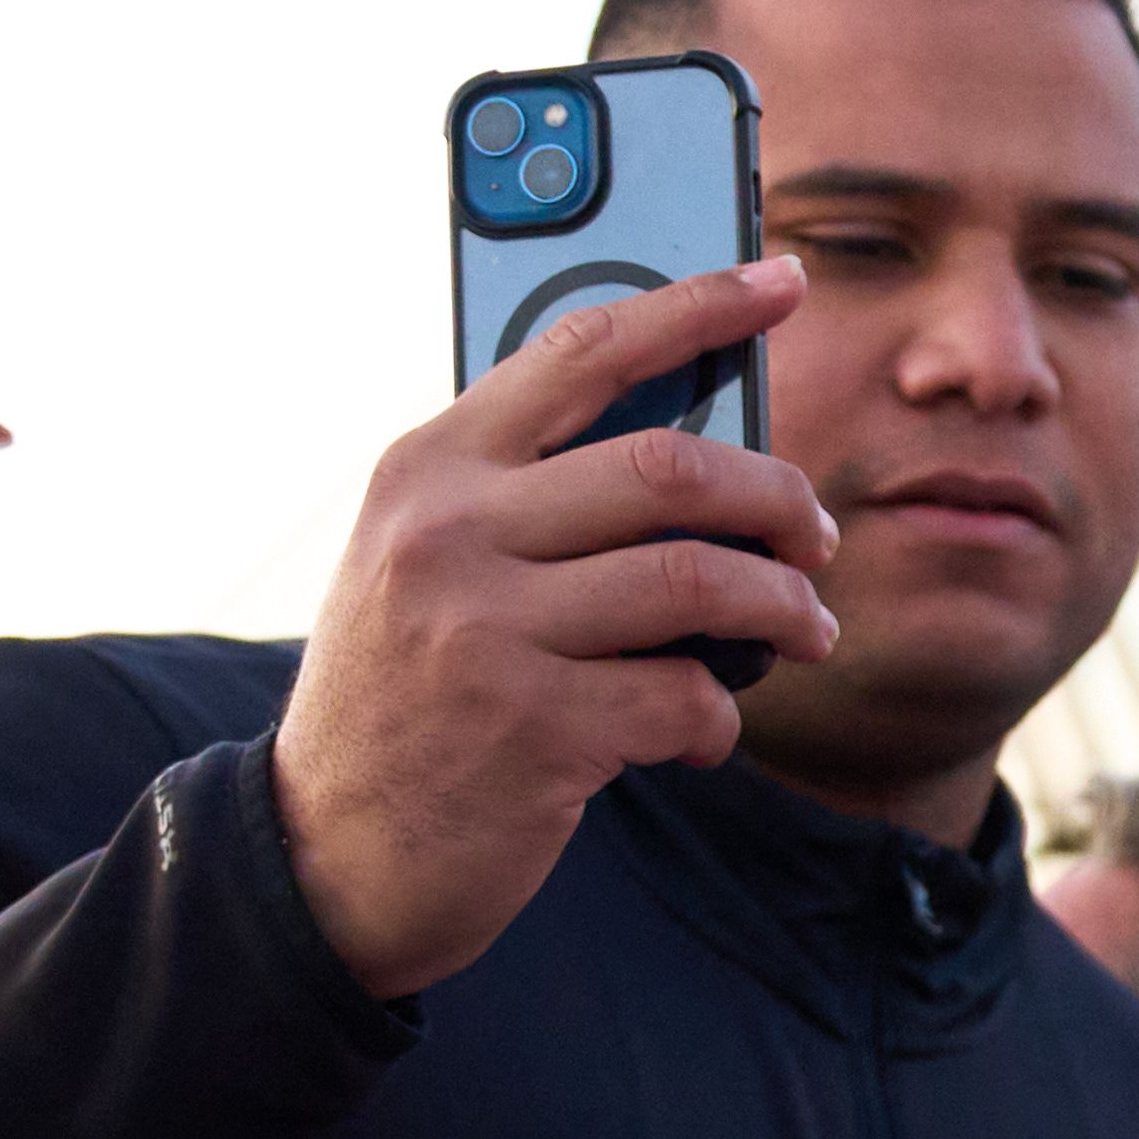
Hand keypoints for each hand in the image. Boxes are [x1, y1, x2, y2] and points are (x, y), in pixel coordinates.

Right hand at [274, 260, 844, 996]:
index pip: (582, 349)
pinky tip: (704, 731)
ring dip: (780, 608)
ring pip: (697, 581)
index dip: (698, 307)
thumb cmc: (406, 694)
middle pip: (669, 468)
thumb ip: (522, 495)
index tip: (784, 282)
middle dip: (776, 498)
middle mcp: (448, 534)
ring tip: (803, 630)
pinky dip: (719, 715)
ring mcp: (486, 632)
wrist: (324, 855)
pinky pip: (684, 696)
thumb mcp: (422, 564)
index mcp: (428, 470)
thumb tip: (695, 446)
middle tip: (814, 536)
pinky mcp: (532, 730)